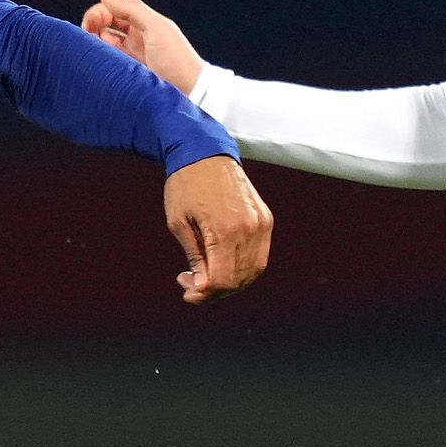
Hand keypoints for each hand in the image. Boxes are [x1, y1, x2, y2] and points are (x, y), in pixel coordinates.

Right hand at [84, 0, 204, 92]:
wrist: (189, 94)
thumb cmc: (177, 60)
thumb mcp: (156, 27)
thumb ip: (131, 8)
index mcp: (145, 23)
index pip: (114, 9)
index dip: (99, 12)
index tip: (88, 25)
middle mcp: (137, 37)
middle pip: (107, 24)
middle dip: (93, 26)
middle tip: (86, 36)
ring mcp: (132, 56)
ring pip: (105, 42)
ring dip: (94, 42)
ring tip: (92, 51)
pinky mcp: (128, 73)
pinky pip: (109, 61)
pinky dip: (100, 58)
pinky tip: (97, 61)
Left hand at [165, 155, 270, 303]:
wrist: (204, 151)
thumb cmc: (185, 184)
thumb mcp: (179, 224)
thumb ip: (195, 258)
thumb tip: (202, 288)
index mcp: (226, 230)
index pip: (222, 281)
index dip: (204, 295)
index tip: (187, 292)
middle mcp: (250, 229)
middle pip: (239, 280)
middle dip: (215, 291)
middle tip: (191, 285)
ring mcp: (261, 224)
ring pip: (254, 271)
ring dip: (231, 282)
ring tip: (206, 276)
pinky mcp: (266, 218)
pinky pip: (260, 255)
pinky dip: (243, 267)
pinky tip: (222, 264)